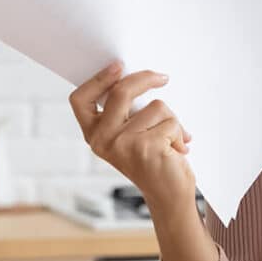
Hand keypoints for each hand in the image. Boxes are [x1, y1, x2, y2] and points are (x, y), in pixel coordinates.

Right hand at [69, 61, 196, 207]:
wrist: (169, 195)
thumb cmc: (153, 159)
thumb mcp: (132, 134)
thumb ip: (129, 111)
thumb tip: (144, 76)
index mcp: (94, 134)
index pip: (81, 100)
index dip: (98, 79)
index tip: (119, 65)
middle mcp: (102, 140)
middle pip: (121, 91)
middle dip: (146, 79)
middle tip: (163, 77)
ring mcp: (122, 144)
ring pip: (156, 106)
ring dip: (171, 120)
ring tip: (171, 140)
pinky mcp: (146, 148)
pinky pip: (171, 122)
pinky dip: (180, 133)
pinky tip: (176, 151)